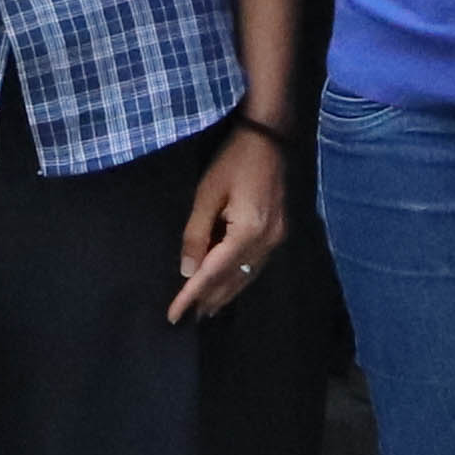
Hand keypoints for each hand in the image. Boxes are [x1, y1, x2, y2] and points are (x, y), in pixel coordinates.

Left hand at [170, 130, 287, 324]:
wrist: (270, 137)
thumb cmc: (233, 160)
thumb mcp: (207, 194)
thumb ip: (196, 234)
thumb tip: (187, 270)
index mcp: (248, 232)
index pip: (214, 273)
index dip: (192, 295)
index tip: (174, 315)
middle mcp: (267, 242)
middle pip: (234, 280)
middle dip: (210, 299)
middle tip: (188, 318)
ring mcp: (277, 238)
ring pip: (247, 276)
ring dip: (225, 293)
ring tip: (205, 308)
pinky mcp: (280, 232)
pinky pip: (256, 265)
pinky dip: (239, 278)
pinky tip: (228, 284)